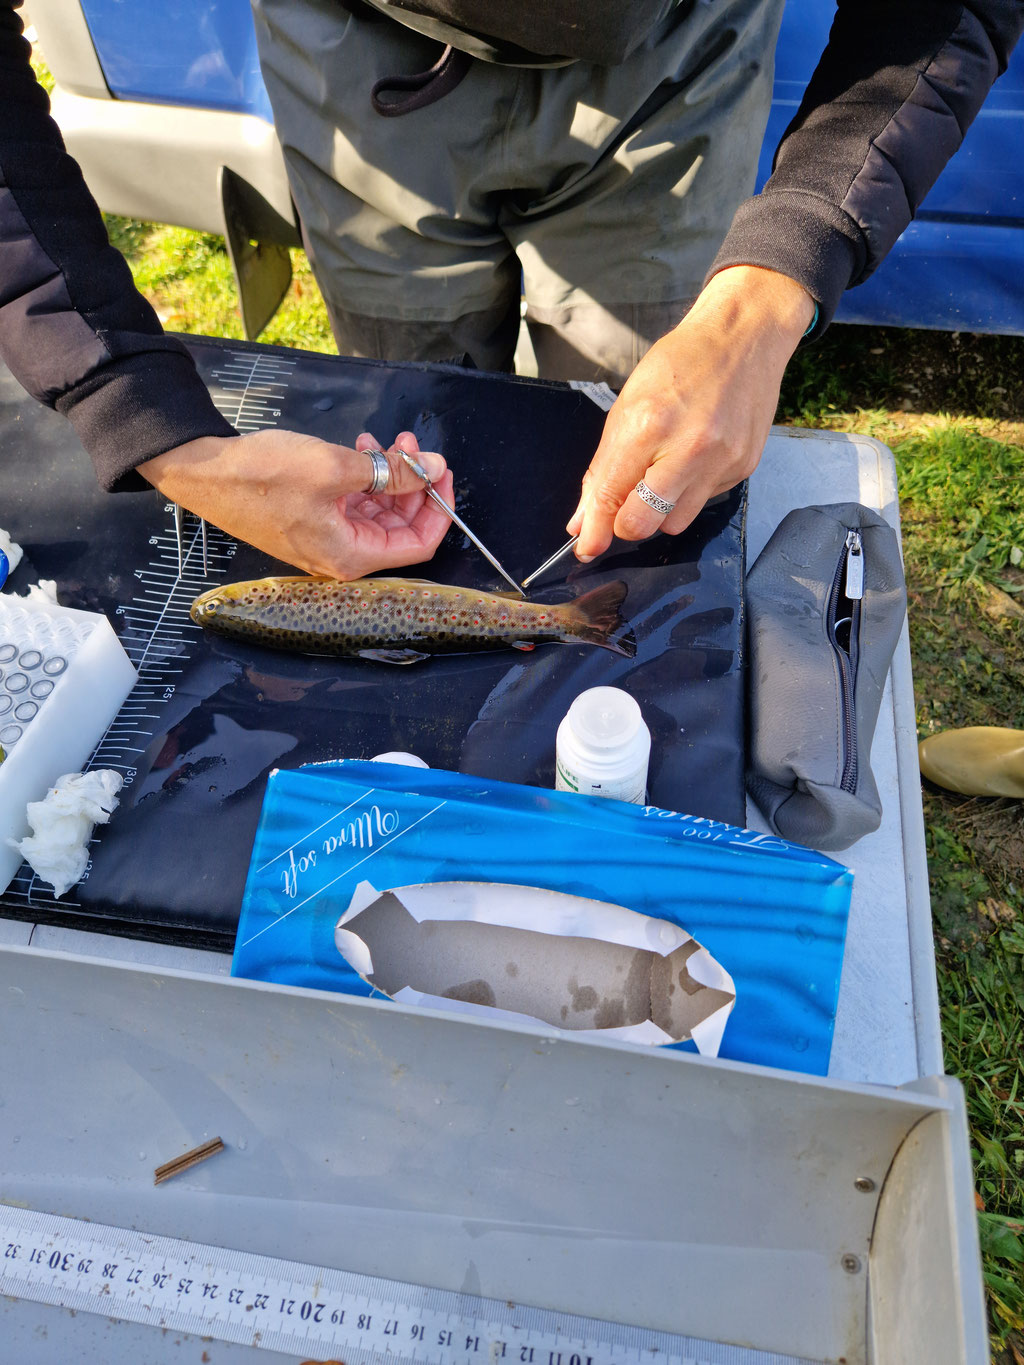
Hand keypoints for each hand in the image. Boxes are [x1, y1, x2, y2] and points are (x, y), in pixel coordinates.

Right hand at [137, 428, 452, 577]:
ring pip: (377, 510)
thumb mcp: (337, 468)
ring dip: (389, 474)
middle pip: (400, 526)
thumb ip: (392, 472)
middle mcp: (342, 556)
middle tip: (411, 444)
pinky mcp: (312, 519)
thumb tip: (433, 468)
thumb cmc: (263, 475)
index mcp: (352, 557)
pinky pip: (353, 502)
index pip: (419, 544)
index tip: (442, 470)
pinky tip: (361, 446)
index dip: (438, 507)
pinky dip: (365, 476)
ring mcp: (326, 538)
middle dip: (412, 482)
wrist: (204, 471)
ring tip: (385, 439)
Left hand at [567, 266, 815, 557]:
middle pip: (643, 525)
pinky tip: (695, 457)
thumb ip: (605, 466)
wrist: (744, 336)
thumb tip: (584, 517)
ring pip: (676, 523)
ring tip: (664, 473)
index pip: (612, 496)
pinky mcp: (743, 468)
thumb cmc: (683, 361)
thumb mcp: (628, 404)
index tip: (586, 547)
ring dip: (660, 511)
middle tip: (625, 506)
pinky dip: (691, 490)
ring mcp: (721, 461)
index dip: (595, 530)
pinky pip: (705, 501)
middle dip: (626, 524)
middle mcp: (688, 449)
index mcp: (649, 425)